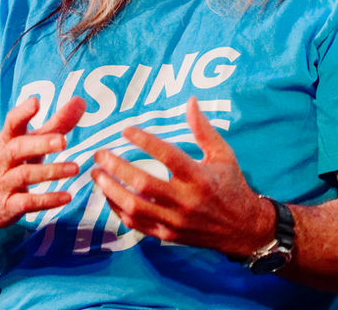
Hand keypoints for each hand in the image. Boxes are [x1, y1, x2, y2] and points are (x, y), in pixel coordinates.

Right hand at [0, 96, 85, 228]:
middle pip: (17, 148)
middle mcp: (2, 160)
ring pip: (24, 175)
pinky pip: (27, 202)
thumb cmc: (10, 163)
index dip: (22, 112)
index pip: (11, 123)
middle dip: (40, 143)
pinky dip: (47, 200)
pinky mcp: (8, 206)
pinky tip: (67, 196)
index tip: (35, 102)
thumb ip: (55, 124)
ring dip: (50, 171)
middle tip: (63, 141)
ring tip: (75, 168)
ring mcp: (3, 183)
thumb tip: (80, 101)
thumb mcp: (28, 142)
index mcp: (7, 140)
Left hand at [90, 97, 272, 255]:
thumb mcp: (223, 154)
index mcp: (200, 177)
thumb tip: (190, 101)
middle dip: (117, 167)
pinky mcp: (167, 235)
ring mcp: (175, 221)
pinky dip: (117, 209)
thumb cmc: (231, 184)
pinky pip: (135, 224)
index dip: (145, 141)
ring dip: (111, 190)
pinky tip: (107, 194)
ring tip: (96, 173)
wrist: (241, 228)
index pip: (168, 156)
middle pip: (144, 183)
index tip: (126, 129)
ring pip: (135, 207)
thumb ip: (203, 129)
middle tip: (100, 153)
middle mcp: (186, 201)